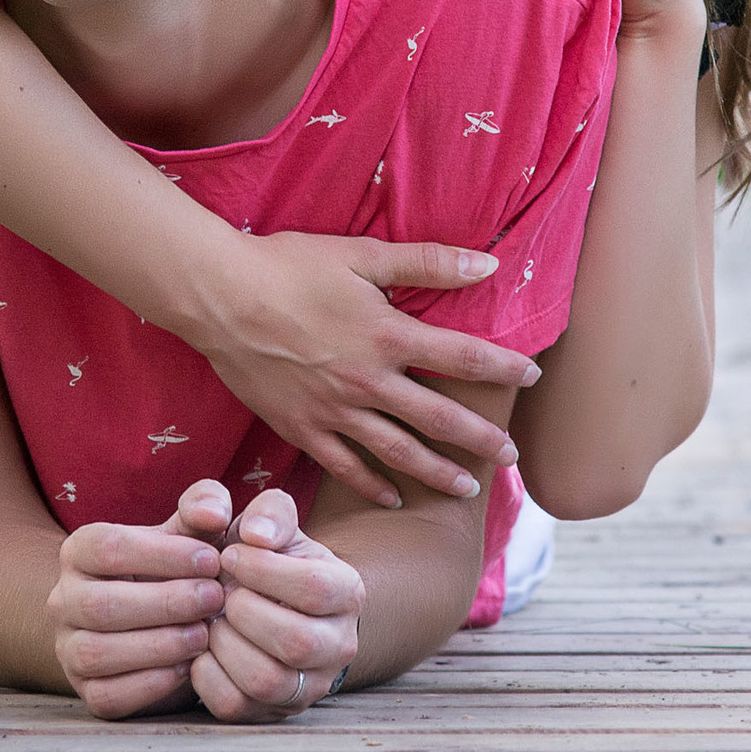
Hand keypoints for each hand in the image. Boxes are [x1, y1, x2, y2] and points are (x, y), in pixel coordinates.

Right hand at [48, 480, 229, 718]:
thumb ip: (204, 508)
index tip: (212, 559)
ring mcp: (69, 648)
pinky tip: (188, 668)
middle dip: (165, 602)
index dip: (163, 555)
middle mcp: (63, 599)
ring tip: (204, 634)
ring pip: (97, 652)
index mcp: (80, 550)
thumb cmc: (179, 570)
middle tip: (215, 598)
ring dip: (158, 645)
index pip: (108, 548)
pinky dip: (150, 684)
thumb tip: (212, 514)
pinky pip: (107, 695)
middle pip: (101, 604)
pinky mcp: (87, 691)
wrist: (168, 624)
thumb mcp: (190, 533)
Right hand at [187, 233, 538, 509]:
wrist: (218, 297)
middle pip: (440, 419)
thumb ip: (427, 262)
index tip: (532, 377)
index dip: (505, 369)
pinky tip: (392, 497)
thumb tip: (490, 265)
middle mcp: (368, 382)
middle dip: (481, 439)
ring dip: (437, 472)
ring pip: (398, 452)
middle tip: (511, 456)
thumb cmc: (288, 267)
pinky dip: (372, 485)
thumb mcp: (361, 254)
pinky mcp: (301, 428)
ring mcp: (334, 411)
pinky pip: (344, 466)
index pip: (465, 359)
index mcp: (389, 335)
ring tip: (467, 488)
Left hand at [191, 487, 362, 722]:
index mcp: (347, 593)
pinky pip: (235, 705)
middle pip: (296, 641)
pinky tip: (204, 647)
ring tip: (212, 619)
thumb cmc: (263, 559)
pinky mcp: (270, 712)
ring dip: (225, 644)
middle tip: (220, 592)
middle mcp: (339, 645)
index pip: (316, 588)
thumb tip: (255, 534)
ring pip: (267, 680)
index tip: (229, 555)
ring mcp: (308, 686)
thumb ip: (269, 513)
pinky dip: (207, 675)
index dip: (262, 570)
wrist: (260, 601)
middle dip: (243, 611)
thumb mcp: (272, 525)